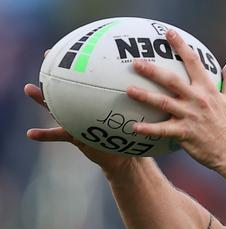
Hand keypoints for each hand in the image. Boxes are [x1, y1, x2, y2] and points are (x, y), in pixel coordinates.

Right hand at [25, 50, 138, 175]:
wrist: (125, 157)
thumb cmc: (132, 134)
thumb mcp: (140, 117)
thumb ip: (147, 101)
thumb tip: (167, 84)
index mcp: (100, 100)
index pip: (92, 78)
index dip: (85, 62)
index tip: (77, 45)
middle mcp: (86, 106)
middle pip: (73, 86)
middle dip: (62, 72)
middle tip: (46, 57)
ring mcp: (77, 120)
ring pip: (59, 106)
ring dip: (44, 98)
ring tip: (29, 88)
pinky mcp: (74, 136)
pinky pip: (58, 134)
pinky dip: (45, 134)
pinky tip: (30, 133)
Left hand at [125, 29, 225, 169]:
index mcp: (207, 89)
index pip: (193, 62)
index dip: (180, 46)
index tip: (167, 33)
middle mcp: (197, 100)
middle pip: (172, 80)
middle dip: (153, 70)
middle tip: (135, 63)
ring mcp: (190, 116)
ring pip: (164, 103)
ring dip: (145, 96)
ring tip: (128, 90)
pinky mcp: (184, 133)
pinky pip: (163, 130)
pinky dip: (148, 129)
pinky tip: (134, 127)